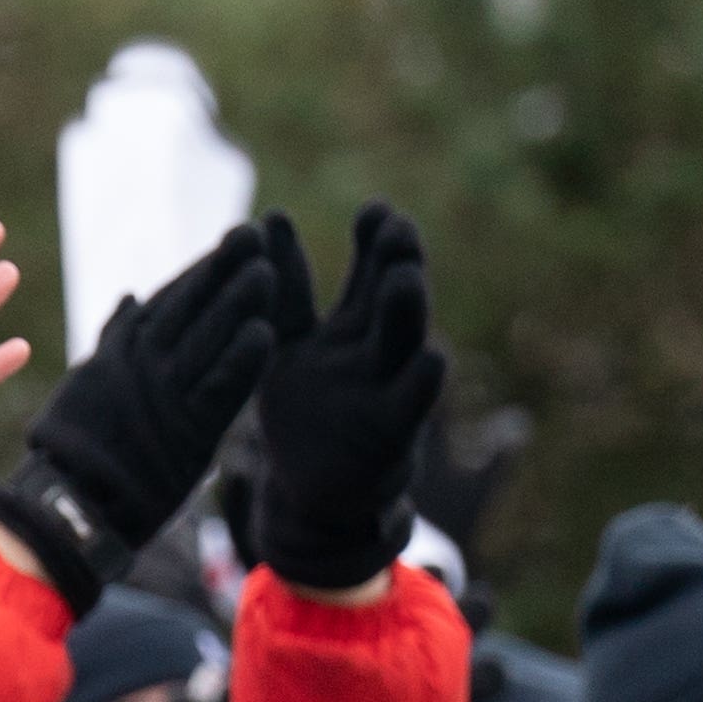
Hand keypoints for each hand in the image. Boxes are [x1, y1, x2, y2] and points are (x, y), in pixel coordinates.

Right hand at [0, 225, 281, 614]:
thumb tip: (127, 298)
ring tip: (267, 269)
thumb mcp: (92, 382)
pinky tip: (265, 333)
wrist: (74, 503)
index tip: (228, 242)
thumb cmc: (79, 444)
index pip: (168, 300)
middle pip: (191, 308)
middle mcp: (142, 367)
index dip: (200, 270)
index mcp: (121, 353)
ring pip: (207, 340)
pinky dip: (240, 361)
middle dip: (222, 269)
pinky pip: (219, 389)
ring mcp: (165, 397)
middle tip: (253, 233)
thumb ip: (115, 338)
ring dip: (238, 304)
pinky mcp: (187, 430)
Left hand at [248, 205, 441, 596]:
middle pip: (390, 298)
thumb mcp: (286, 344)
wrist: (312, 494)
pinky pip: (409, 405)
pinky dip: (420, 383)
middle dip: (394, 263)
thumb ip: (285, 290)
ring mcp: (384, 391)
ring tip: (404, 276)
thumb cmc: (305, 411)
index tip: (376, 207)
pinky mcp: (390, 434)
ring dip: (406, 311)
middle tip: (395, 225)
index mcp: (350, 329)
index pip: (366, 273)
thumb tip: (270, 216)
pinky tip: (433, 357)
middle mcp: (374, 353)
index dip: (372, 242)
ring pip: (402, 343)